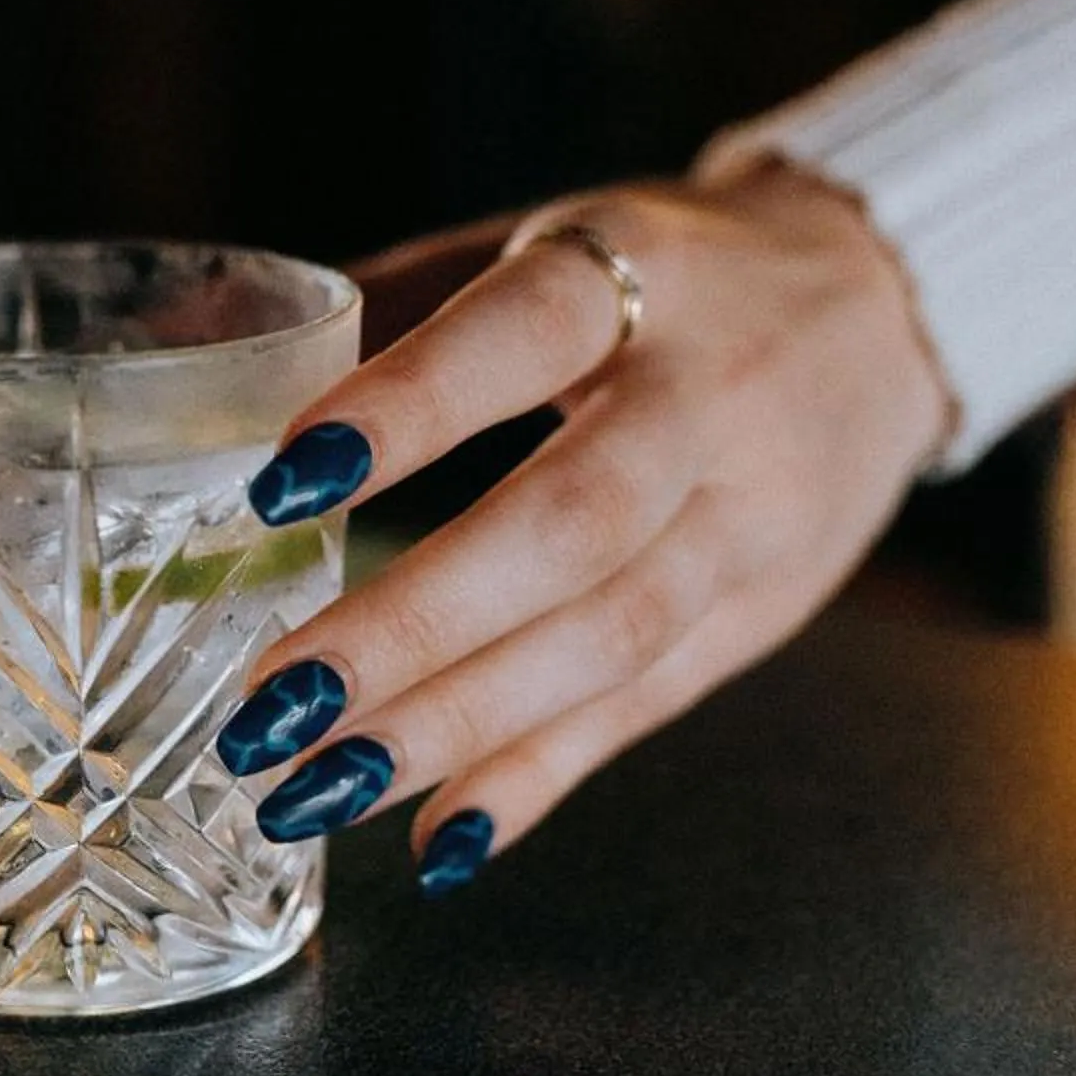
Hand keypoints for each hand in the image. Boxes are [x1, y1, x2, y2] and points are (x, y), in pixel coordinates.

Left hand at [218, 163, 954, 889]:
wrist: (887, 308)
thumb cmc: (668, 277)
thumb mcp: (550, 237)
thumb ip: (389, 299)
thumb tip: (187, 332)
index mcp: (635, 273)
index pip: (521, 337)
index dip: (409, 410)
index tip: (283, 483)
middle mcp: (709, 399)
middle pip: (572, 525)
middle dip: (415, 625)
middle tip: (271, 702)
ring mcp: (750, 519)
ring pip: (609, 638)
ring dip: (455, 728)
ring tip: (312, 787)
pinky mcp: (762, 612)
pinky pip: (644, 709)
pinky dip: (536, 780)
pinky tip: (434, 838)